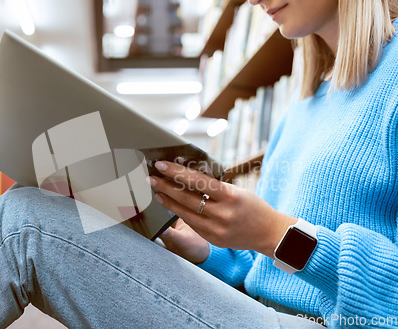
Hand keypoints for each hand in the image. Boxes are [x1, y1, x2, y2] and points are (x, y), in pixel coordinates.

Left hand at [148, 161, 296, 257]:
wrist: (269, 233)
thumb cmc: (253, 206)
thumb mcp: (237, 191)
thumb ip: (213, 187)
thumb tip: (186, 176)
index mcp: (230, 196)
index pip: (198, 181)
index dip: (177, 172)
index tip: (162, 165)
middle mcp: (223, 214)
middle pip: (187, 198)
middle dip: (166, 186)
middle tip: (151, 177)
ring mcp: (217, 229)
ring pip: (185, 212)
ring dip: (168, 201)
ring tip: (157, 191)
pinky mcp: (214, 239)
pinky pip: (192, 224)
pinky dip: (180, 212)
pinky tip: (171, 204)